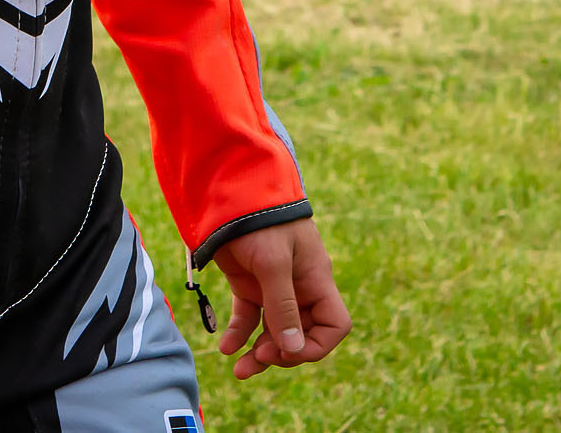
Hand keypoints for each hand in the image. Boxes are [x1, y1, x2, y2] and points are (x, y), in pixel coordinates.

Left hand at [212, 217, 350, 380]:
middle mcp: (298, 288)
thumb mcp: (274, 263)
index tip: (288, 351)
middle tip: (259, 358)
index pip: (334, 325)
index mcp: (316, 281)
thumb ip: (283, 306)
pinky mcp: (249, 284)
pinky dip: (240, 334)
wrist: (229, 192)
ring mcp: (273, 287)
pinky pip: (249, 318)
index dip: (316, 346)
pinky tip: (226, 347)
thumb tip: (293, 349)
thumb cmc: (260, 221)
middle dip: (282, 353)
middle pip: (301, 335)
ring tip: (238, 368)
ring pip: (273, 332)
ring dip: (259, 353)